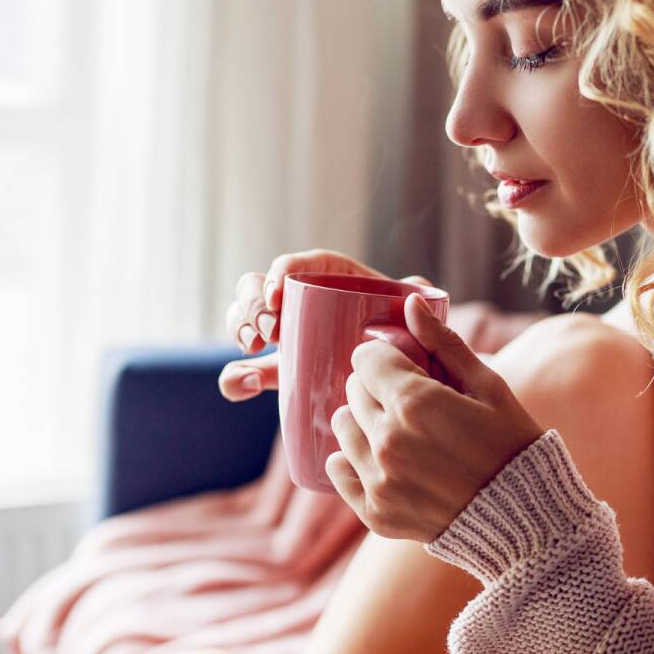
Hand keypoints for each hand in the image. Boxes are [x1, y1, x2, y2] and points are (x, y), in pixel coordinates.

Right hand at [218, 248, 436, 401]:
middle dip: (254, 303)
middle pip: (260, 287)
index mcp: (332, 281)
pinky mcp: (278, 372)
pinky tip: (243, 387)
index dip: (282, 269)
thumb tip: (414, 292)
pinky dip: (235, 378)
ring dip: (240, 328)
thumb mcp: (415, 318)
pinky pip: (244, 372)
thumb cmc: (408, 340)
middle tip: (269, 331)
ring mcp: (286, 339)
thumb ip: (418, 299)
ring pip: (244, 320)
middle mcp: (301, 305)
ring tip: (255, 349)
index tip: (279, 291)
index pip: (301, 265)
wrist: (397, 382)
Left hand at [326, 292, 546, 543]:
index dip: (385, 358)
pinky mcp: (375, 512)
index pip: (366, 359)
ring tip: (398, 431)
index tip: (402, 366)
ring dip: (363, 422)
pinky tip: (382, 460)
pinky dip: (352, 462)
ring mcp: (379, 480)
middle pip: (353, 392)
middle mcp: (389, 441)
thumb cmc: (513, 445)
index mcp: (416, 404)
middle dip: (376, 388)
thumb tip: (411, 301)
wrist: (524, 519)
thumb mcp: (488, 387)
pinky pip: (338, 472)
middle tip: (407, 401)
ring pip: (343, 429)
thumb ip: (444, 344)